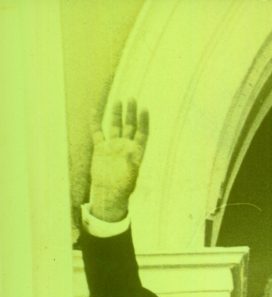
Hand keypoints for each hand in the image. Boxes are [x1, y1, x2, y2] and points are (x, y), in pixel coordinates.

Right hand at [89, 99, 148, 221]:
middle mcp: (125, 146)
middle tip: (132, 98)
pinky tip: (95, 110)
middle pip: (129, 126)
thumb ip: (130, 162)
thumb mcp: (129, 174)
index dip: (144, 121)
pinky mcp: (101, 148)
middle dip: (131, 113)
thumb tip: (131, 152)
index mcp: (136, 151)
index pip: (142, 132)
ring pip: (115, 126)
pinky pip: (97, 132)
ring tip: (118, 101)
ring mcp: (113, 146)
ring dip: (116, 114)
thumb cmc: (122, 185)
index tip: (144, 109)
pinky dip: (96, 121)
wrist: (108, 191)